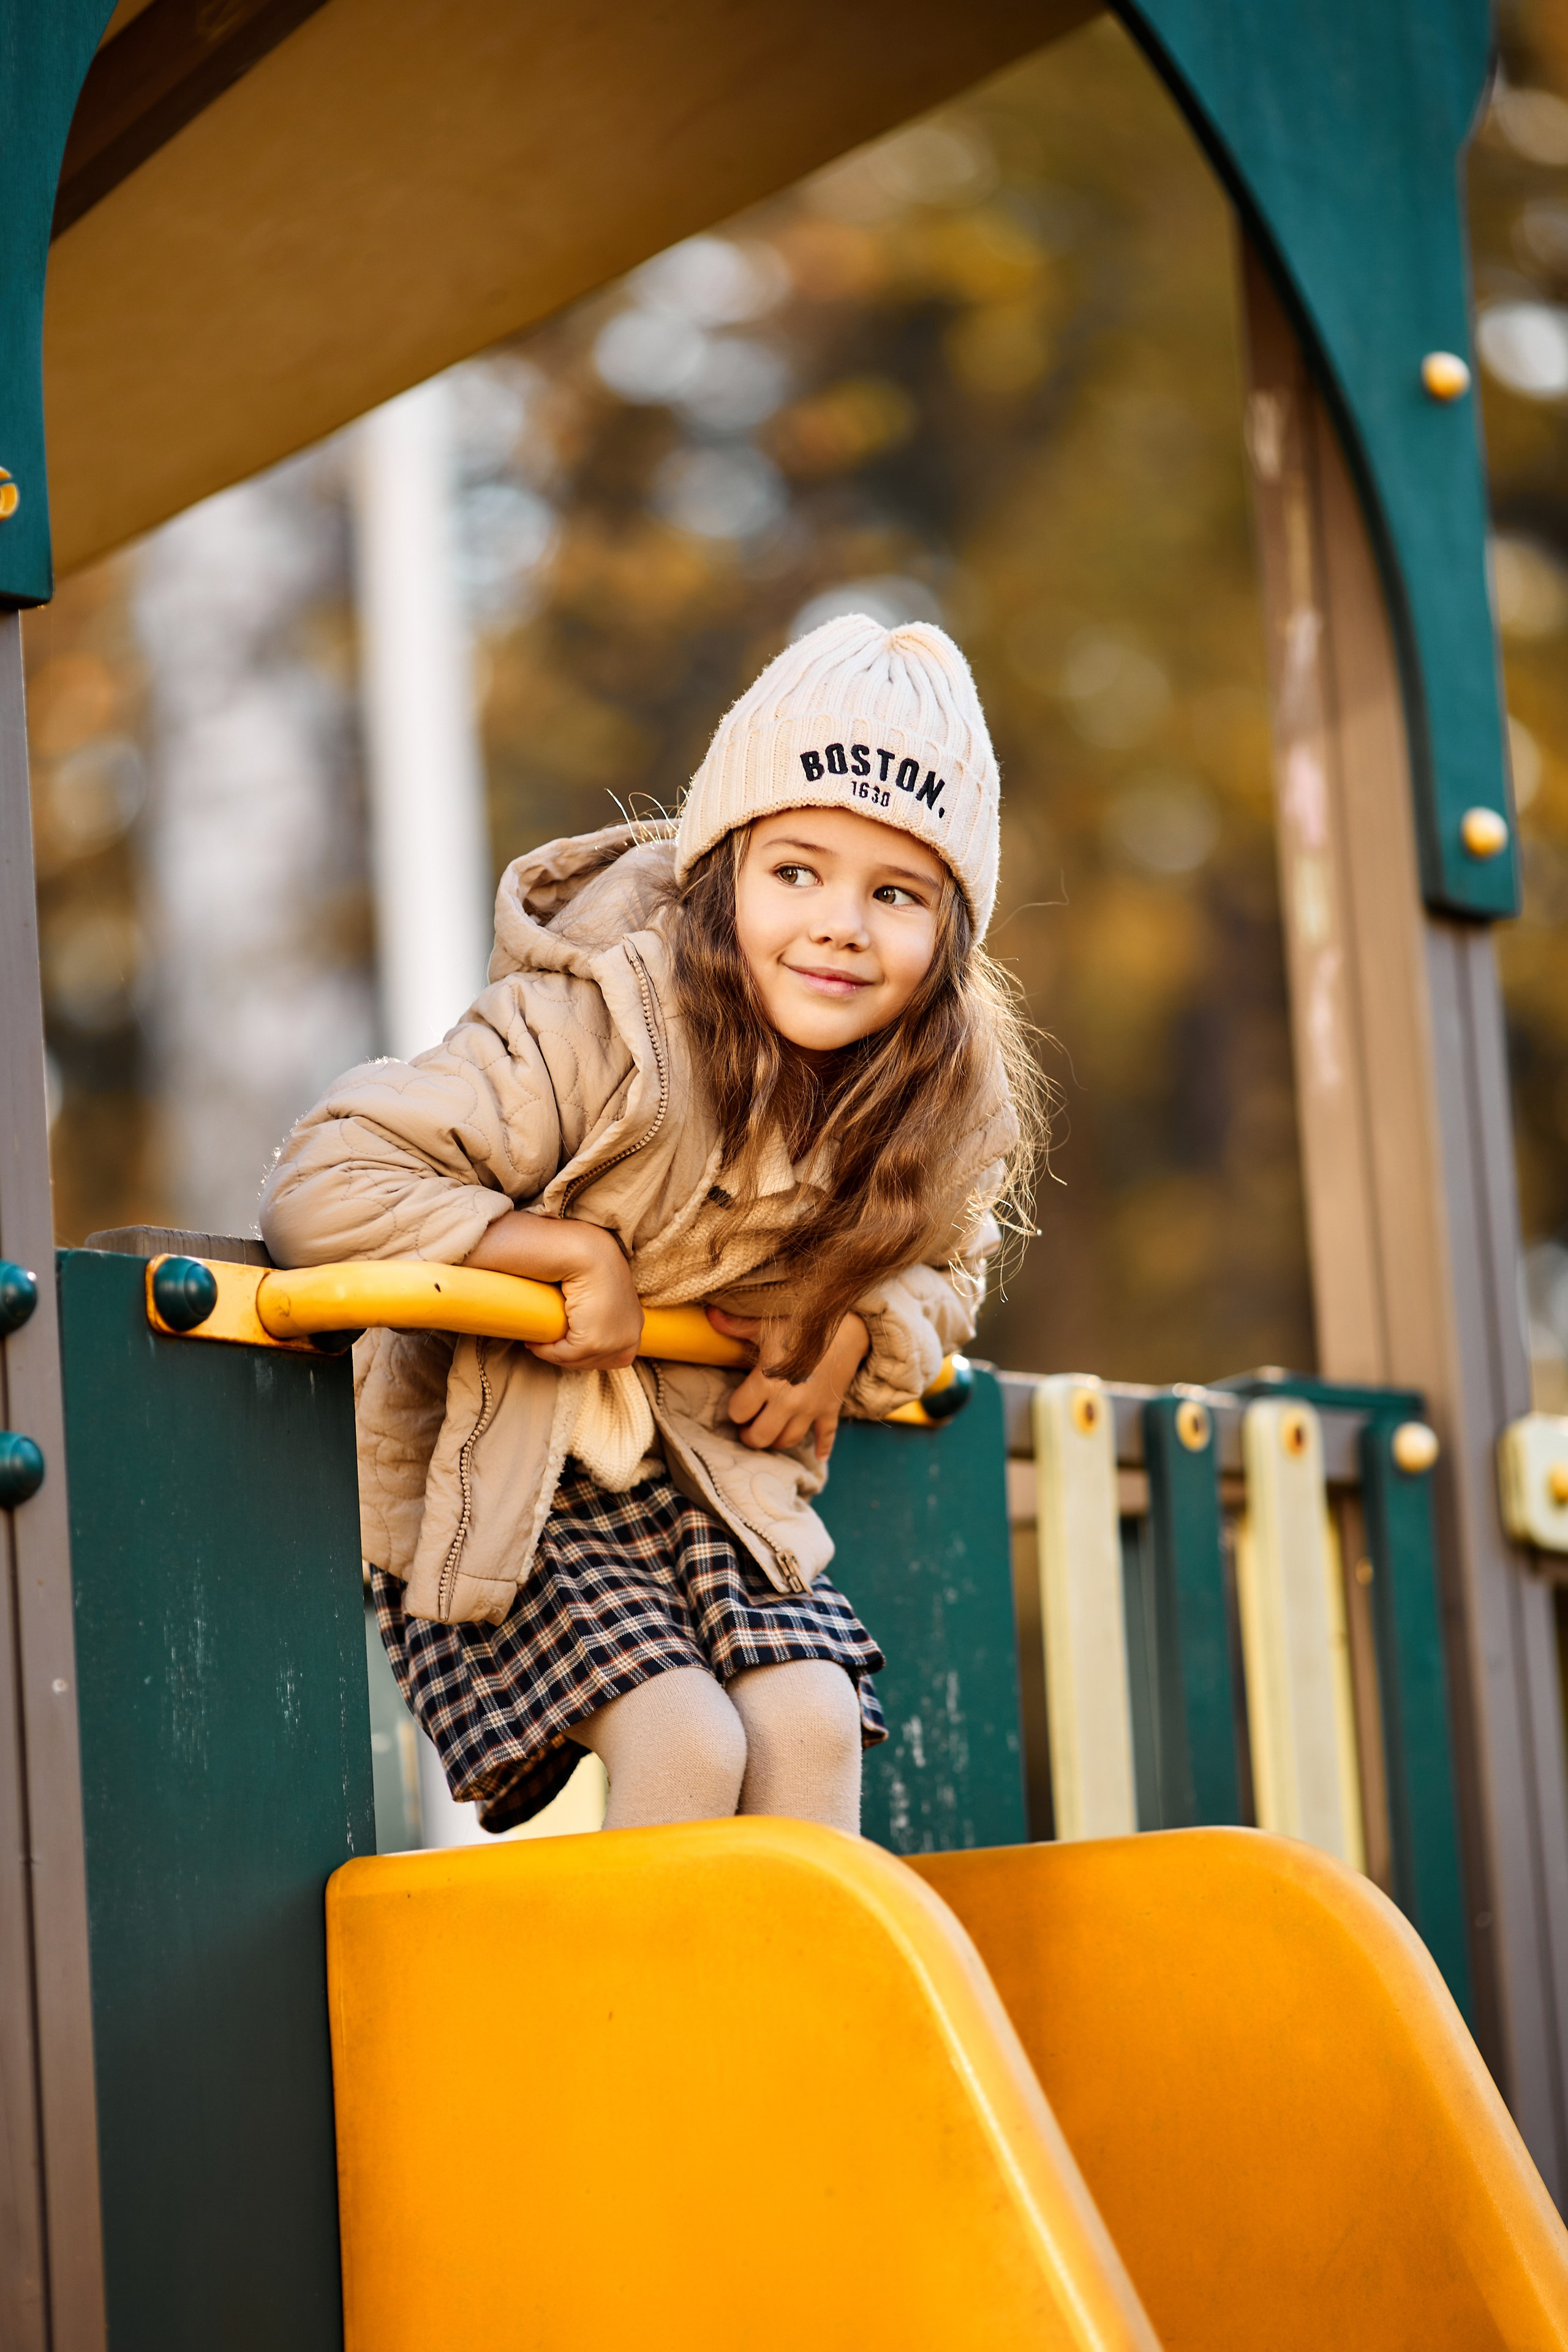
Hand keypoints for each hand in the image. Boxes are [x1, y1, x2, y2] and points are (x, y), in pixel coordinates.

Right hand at [464, 1211, 642, 1368]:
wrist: (588, 1253)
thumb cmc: (592, 1268)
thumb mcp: (605, 1293)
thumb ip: (602, 1312)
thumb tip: (581, 1324)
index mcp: (634, 1327)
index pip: (609, 1357)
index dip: (580, 1353)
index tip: (558, 1343)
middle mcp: (631, 1338)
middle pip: (593, 1362)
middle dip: (566, 1357)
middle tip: (542, 1343)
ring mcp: (615, 1342)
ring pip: (577, 1361)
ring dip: (553, 1353)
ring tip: (536, 1341)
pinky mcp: (595, 1341)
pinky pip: (564, 1355)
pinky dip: (546, 1351)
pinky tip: (534, 1341)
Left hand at [708, 1309, 869, 1459]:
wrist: (849, 1325)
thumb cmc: (802, 1323)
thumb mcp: (766, 1324)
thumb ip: (735, 1325)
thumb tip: (710, 1315)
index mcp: (767, 1381)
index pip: (739, 1412)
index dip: (735, 1410)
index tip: (737, 1405)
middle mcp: (787, 1401)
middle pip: (760, 1436)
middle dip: (750, 1436)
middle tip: (747, 1428)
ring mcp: (810, 1409)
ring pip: (788, 1441)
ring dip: (776, 1441)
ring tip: (770, 1433)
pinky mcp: (830, 1409)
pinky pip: (827, 1436)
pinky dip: (823, 1448)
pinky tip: (818, 1456)